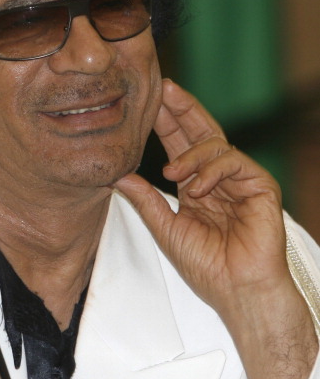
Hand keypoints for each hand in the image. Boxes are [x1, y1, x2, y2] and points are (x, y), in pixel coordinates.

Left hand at [115, 78, 285, 309]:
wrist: (236, 290)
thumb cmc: (205, 265)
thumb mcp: (166, 228)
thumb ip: (145, 200)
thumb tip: (117, 176)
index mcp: (197, 185)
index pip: (181, 144)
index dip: (165, 122)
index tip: (146, 104)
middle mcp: (218, 177)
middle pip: (201, 131)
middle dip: (181, 109)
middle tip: (162, 88)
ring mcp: (240, 179)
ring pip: (215, 143)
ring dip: (190, 154)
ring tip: (172, 172)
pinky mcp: (260, 184)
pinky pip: (233, 160)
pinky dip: (211, 170)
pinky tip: (197, 187)